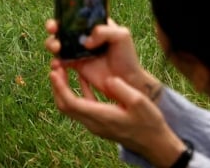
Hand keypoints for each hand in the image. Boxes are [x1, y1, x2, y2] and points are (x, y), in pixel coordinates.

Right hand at [44, 19, 159, 96]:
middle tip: (54, 30)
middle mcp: (84, 35)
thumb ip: (104, 31)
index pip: (76, 15)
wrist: (126, 81)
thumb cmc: (127, 56)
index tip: (59, 19)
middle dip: (53, 27)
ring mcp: (78, 50)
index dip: (64, 14)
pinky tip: (57, 64)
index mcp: (94, 24)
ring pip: (57, 43)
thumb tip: (86, 41)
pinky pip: (60, 60)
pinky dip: (55, 61)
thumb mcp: (121, 36)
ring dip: (52, 43)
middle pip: (62, 27)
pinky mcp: (75, 64)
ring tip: (57, 49)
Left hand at [49, 65, 185, 166]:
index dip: (60, 87)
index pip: (71, 103)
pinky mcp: (99, 121)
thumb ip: (122, 89)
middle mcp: (93, 122)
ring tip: (63, 70)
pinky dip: (78, 91)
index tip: (54, 71)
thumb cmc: (148, 123)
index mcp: (101, 116)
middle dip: (57, 86)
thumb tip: (108, 79)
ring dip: (64, 89)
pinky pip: (83, 105)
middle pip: (65, 106)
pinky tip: (81, 78)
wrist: (154, 143)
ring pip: (71, 107)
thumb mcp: (139, 102)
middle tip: (55, 67)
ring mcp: (95, 124)